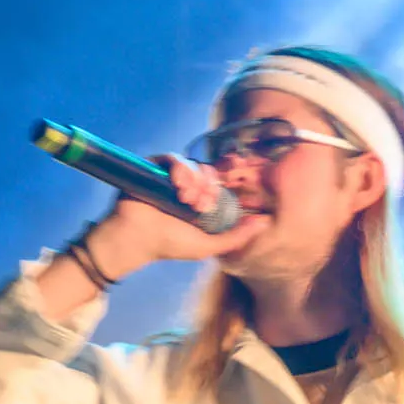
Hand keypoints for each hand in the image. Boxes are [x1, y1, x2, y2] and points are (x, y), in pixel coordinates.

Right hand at [83, 156, 271, 276]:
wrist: (136, 240)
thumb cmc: (170, 245)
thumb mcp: (210, 245)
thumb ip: (238, 236)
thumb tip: (266, 222)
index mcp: (200, 201)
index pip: (219, 185)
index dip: (220, 190)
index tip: (211, 205)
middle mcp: (187, 186)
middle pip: (208, 173)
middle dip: (207, 187)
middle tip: (198, 205)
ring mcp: (170, 176)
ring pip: (192, 165)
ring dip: (194, 180)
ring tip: (186, 199)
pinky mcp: (154, 167)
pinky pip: (172, 157)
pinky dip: (179, 168)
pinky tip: (177, 185)